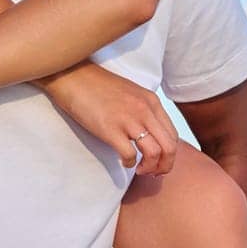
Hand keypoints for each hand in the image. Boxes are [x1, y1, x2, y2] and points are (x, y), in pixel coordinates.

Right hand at [41, 63, 178, 174]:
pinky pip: (130, 155)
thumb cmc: (98, 86)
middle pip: (169, 147)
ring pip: (155, 153)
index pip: (173, 135)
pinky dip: (129, 164)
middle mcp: (145, 110)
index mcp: (151, 101)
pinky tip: (123, 162)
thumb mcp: (131, 93)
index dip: (170, 155)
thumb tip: (150, 133)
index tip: (159, 162)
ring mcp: (128, 119)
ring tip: (139, 169)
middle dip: (164, 166)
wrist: (73, 75)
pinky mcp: (110, 129)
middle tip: (153, 172)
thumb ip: (144, 110)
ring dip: (149, 168)